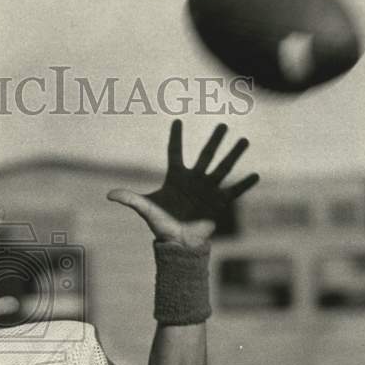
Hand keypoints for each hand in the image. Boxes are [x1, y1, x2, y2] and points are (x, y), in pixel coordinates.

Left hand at [107, 120, 258, 248]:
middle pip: (206, 156)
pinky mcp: (219, 203)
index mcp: (176, 177)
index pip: (175, 152)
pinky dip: (244, 185)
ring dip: (233, 156)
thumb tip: (109, 195)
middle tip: (223, 125)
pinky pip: (233, 191)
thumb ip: (130, 199)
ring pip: (222, 168)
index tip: (177, 121)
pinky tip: (255, 175)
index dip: (175, 137)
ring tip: (244, 141)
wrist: (178, 243)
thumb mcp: (146, 209)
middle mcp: (194, 179)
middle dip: (215, 141)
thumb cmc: (161, 224)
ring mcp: (208, 189)